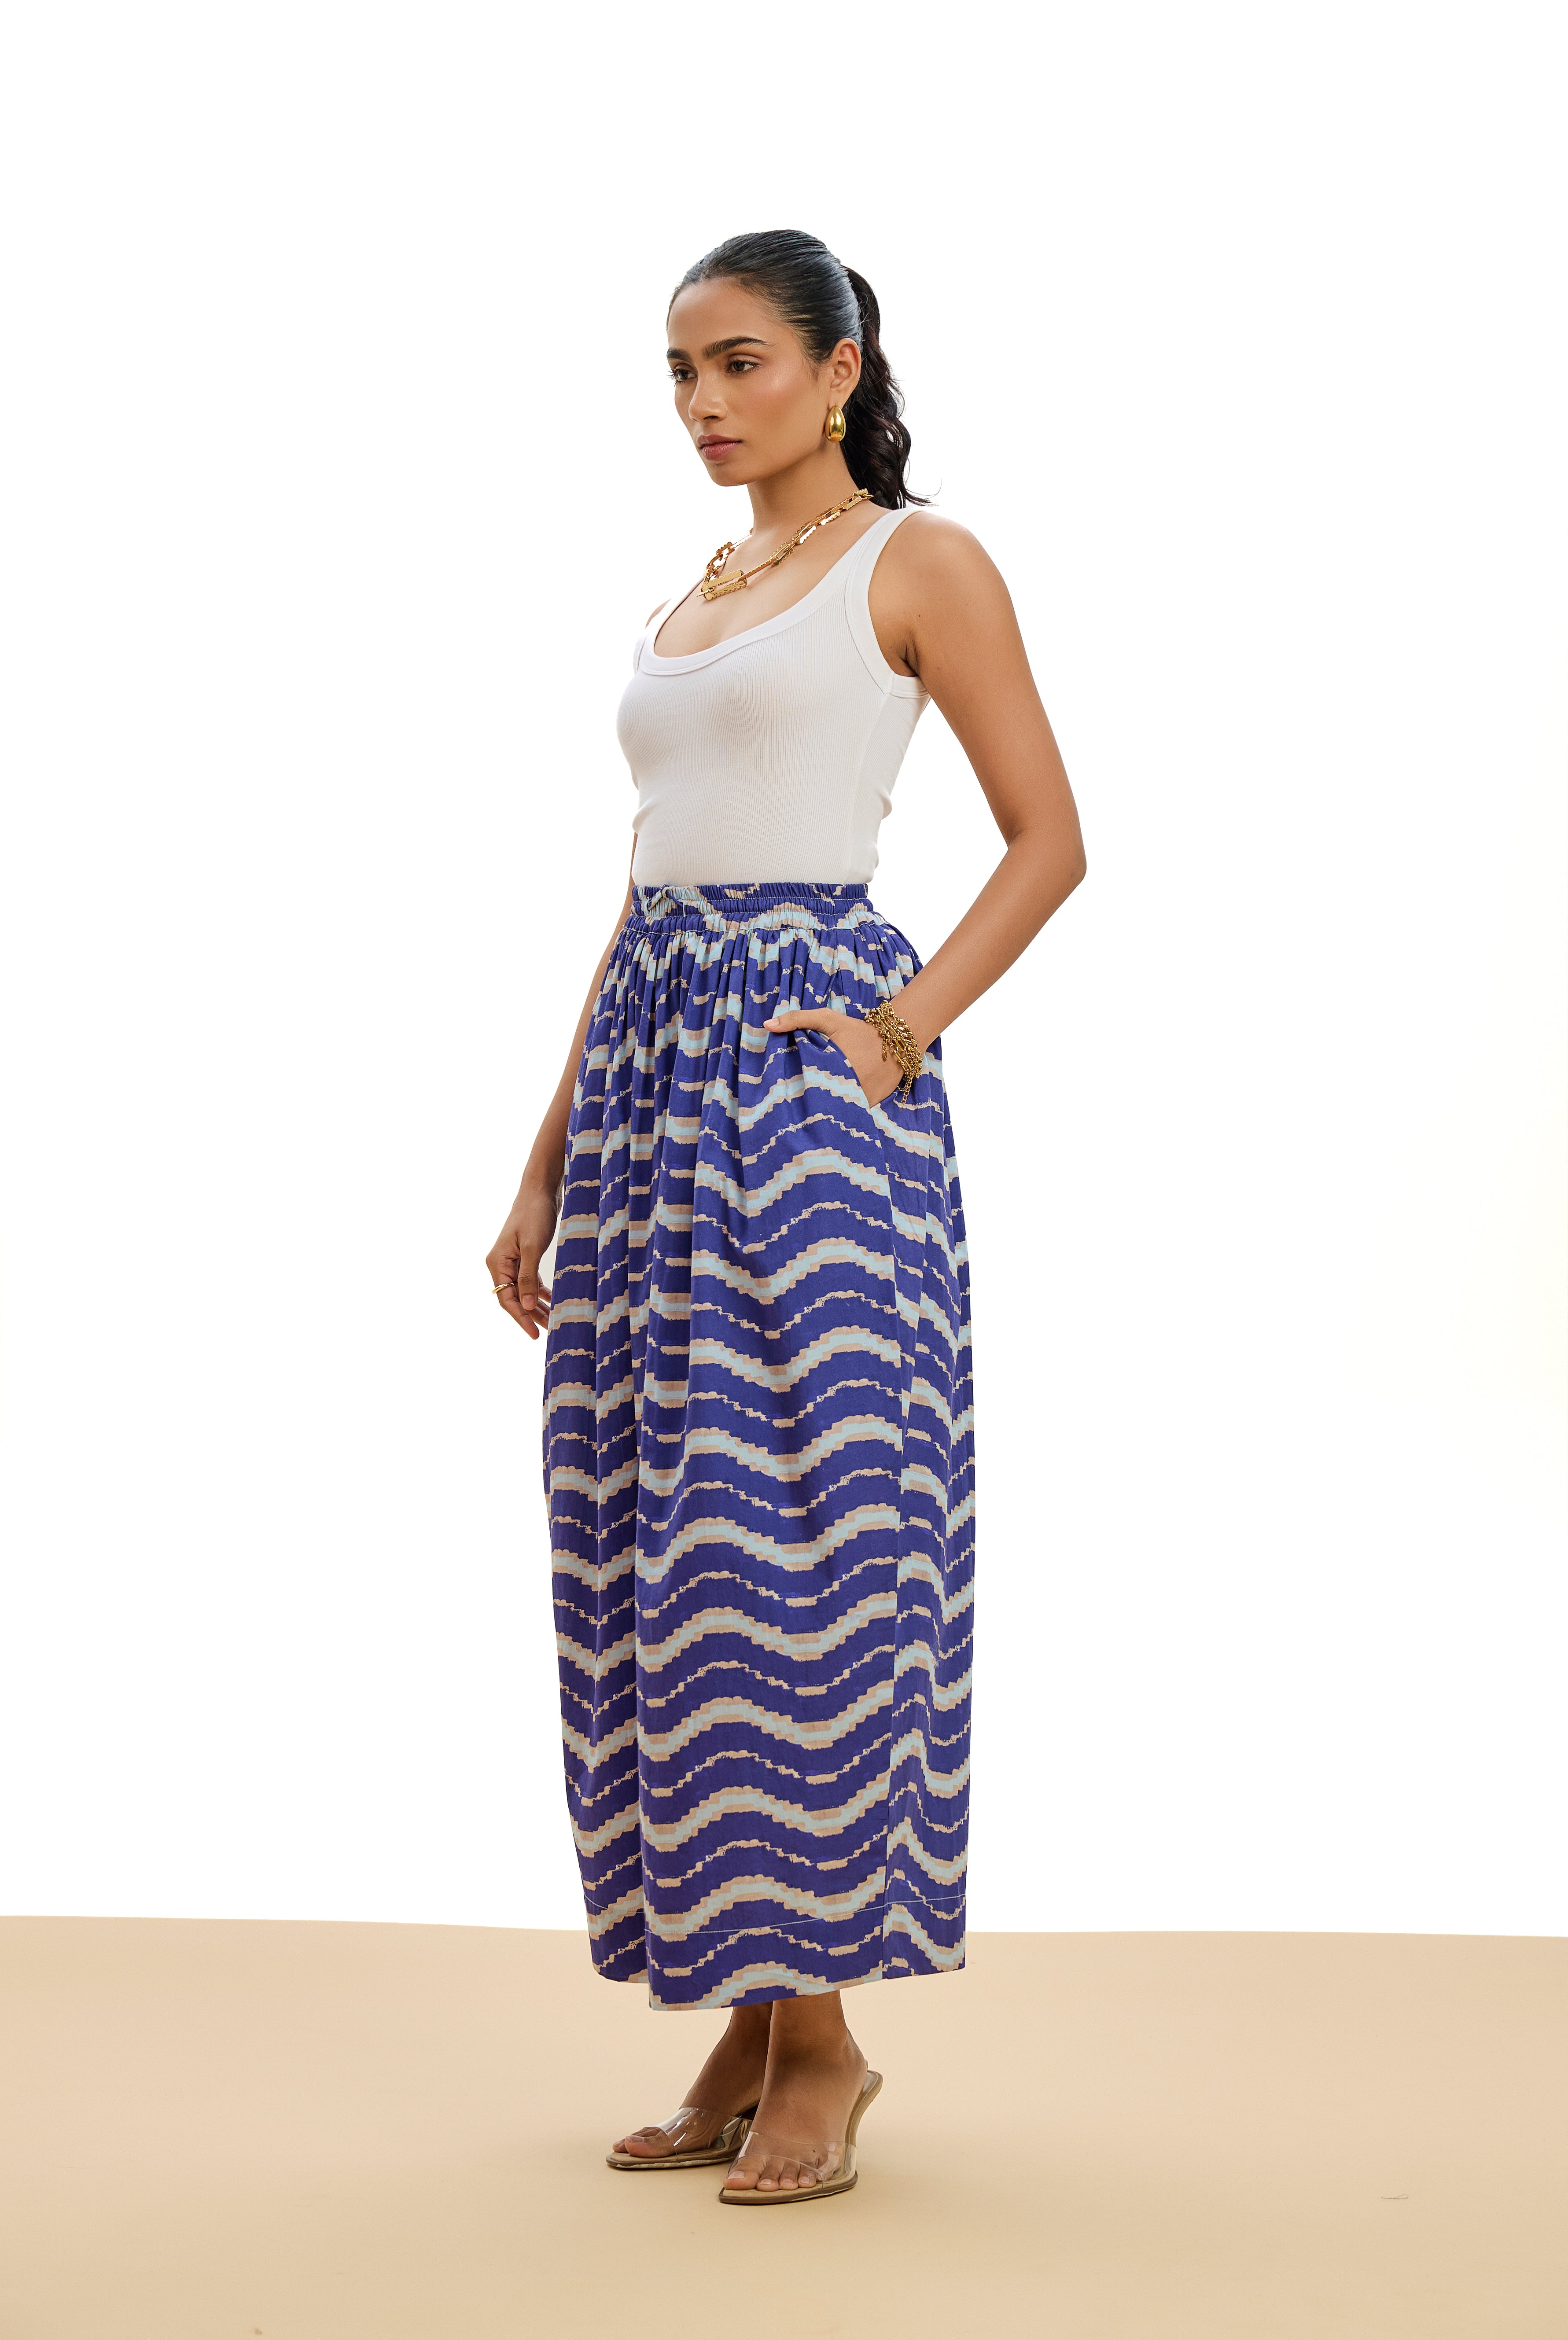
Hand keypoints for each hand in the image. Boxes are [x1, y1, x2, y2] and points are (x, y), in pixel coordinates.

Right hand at [486, 1182, 557, 1338]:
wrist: (540, 1191)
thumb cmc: (535, 1215)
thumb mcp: (532, 1247)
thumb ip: (528, 1277)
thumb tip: (528, 1306)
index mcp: (497, 1262)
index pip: (506, 1298)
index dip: (521, 1318)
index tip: (534, 1334)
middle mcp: (501, 1264)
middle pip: (515, 1297)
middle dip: (531, 1314)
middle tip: (550, 1330)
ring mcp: (512, 1260)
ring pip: (523, 1290)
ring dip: (537, 1305)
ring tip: (553, 1320)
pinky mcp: (524, 1256)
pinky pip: (530, 1280)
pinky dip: (540, 1291)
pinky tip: (551, 1301)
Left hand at [761, 1005, 905, 1107]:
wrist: (895, 1040)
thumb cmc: (857, 1029)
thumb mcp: (827, 1018)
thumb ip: (797, 1019)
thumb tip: (767, 1025)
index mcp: (830, 1066)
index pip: (804, 1086)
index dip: (794, 1092)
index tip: (784, 1096)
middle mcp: (846, 1085)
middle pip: (819, 1102)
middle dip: (808, 1104)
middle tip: (797, 1108)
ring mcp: (860, 1097)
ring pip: (836, 1111)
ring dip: (827, 1112)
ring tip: (815, 1112)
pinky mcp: (871, 1104)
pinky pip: (853, 1113)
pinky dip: (845, 1114)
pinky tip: (836, 1113)